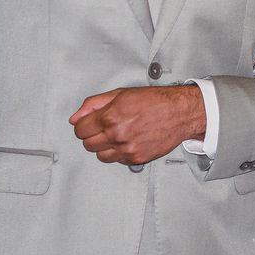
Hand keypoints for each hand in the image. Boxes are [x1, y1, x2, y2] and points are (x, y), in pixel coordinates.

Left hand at [70, 85, 202, 163]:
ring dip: (104, 147)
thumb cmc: (154, 101)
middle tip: (103, 129)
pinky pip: (117, 161)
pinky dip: (119, 153)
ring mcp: (127, 148)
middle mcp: (117, 134)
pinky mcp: (137, 158)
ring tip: (116, 135)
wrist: (179, 112)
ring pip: (101, 156)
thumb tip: (75, 118)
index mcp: (111, 116)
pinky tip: (127, 141)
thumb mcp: (120, 94)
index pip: (80, 130)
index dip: (83, 126)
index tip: (88, 124)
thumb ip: (93, 105)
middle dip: (92, 136)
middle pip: (88, 145)